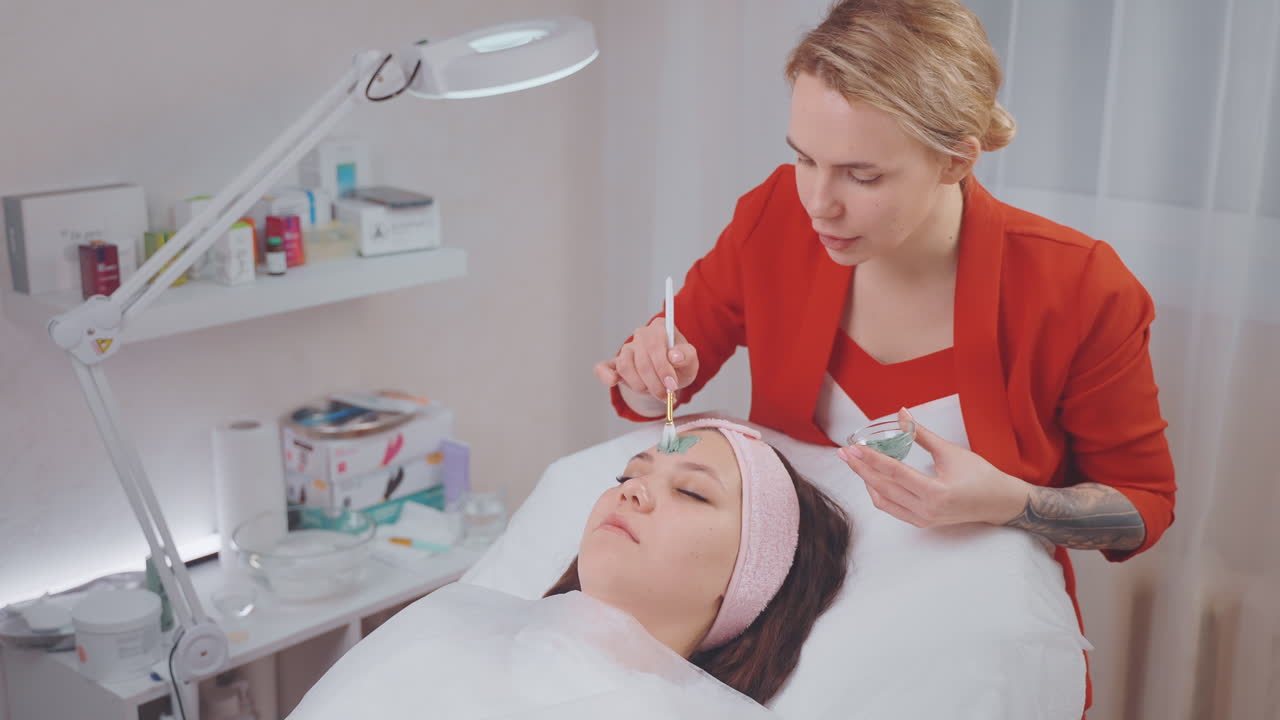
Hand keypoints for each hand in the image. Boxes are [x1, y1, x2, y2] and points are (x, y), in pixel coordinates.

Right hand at [594, 317, 698, 399]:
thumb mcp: (691, 361)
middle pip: (642, 361)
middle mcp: (641, 334)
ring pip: (626, 367)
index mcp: (659, 328)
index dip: (662, 368)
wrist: (670, 375)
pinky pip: (605, 367)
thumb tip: (674, 356)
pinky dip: (606, 375)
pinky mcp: (615, 363)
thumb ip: (687, 356)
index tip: (672, 385)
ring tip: (654, 391)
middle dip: (655, 384)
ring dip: (640, 386)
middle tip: (665, 396)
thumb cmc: (680, 365)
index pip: (654, 345)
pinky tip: (613, 381)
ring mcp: (627, 349)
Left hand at [836, 408, 1030, 527]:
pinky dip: (878, 492)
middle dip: (861, 468)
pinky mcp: (921, 522)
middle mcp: (926, 510)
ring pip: (883, 500)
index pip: (895, 473)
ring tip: (856, 462)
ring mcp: (923, 519)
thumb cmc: (980, 476)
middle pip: (883, 487)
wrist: (999, 502)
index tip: (853, 447)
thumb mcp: (951, 452)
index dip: (871, 458)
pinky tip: (872, 477)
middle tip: (845, 452)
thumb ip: (922, 435)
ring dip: (867, 481)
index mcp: (936, 492)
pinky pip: (891, 508)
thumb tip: (902, 414)